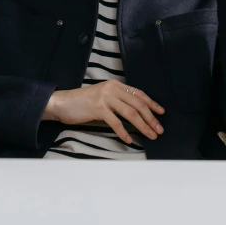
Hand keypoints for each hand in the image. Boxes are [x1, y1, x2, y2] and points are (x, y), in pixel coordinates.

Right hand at [42, 80, 164, 143]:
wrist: (64, 103)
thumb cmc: (84, 102)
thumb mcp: (103, 96)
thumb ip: (117, 100)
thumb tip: (135, 112)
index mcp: (115, 84)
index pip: (138, 93)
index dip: (151, 103)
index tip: (161, 112)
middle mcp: (112, 89)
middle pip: (138, 104)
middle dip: (151, 118)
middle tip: (159, 129)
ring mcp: (106, 98)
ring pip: (130, 113)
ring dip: (143, 126)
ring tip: (150, 135)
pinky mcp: (98, 109)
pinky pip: (116, 122)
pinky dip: (124, 132)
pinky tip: (129, 139)